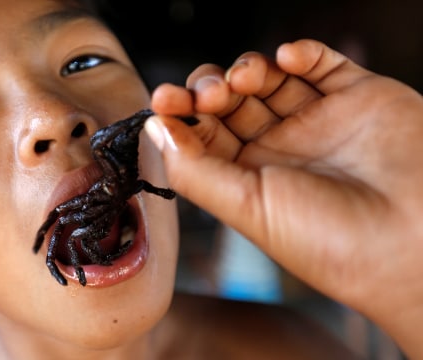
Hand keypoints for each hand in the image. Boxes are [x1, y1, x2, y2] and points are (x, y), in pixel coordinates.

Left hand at [146, 39, 422, 356]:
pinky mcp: (358, 97)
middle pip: (229, 103)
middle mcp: (280, 149)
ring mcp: (318, 121)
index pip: (203, 136)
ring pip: (269, 79)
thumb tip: (154, 129)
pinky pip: (322, 63)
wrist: (417, 242)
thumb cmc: (330, 240)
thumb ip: (194, 169)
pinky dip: (300, 53)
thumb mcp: (247, 208)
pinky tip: (287, 59)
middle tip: (210, 93)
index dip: (181, 116)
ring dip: (249, 69)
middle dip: (210, 89)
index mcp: (249, 179)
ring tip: (247, 79)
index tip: (163, 100)